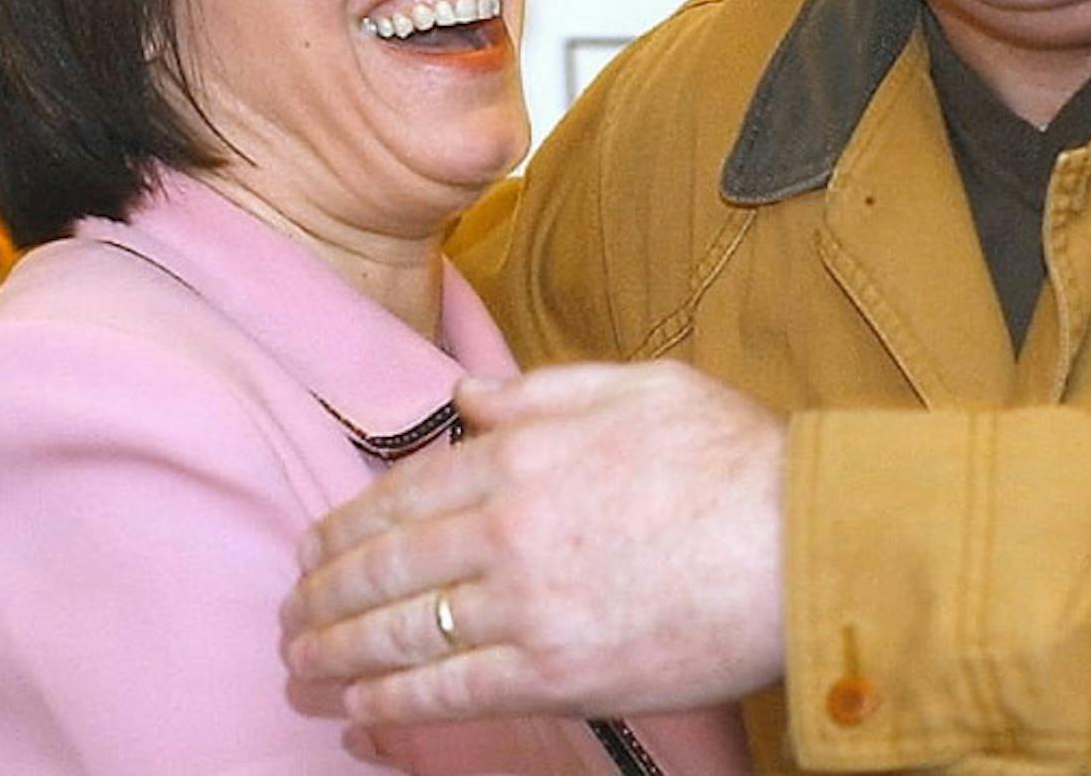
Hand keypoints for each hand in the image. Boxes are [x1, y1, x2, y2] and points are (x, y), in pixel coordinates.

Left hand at [282, 360, 784, 723]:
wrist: (802, 543)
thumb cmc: (733, 458)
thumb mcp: (639, 386)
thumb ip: (541, 391)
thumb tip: (468, 399)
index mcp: (522, 453)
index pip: (400, 493)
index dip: (344, 527)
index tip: (313, 547)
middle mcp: (507, 529)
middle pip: (381, 567)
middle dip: (319, 594)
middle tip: (288, 612)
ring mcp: (525, 607)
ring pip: (396, 633)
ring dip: (332, 650)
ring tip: (300, 662)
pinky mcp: (554, 673)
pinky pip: (445, 692)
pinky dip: (388, 700)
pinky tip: (355, 704)